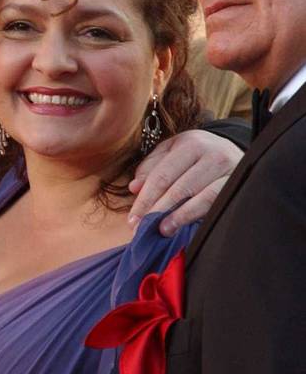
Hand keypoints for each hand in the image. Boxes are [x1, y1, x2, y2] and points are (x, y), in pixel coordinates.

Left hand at [128, 129, 243, 234]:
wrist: (233, 149)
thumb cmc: (194, 154)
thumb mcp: (170, 152)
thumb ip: (150, 168)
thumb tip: (134, 188)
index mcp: (190, 143)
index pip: (161, 176)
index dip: (145, 199)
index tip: (133, 219)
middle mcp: (212, 153)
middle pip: (179, 188)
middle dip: (157, 211)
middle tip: (143, 229)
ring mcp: (230, 169)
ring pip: (200, 197)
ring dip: (179, 217)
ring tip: (163, 230)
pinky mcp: (241, 183)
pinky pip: (217, 202)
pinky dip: (199, 215)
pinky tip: (186, 226)